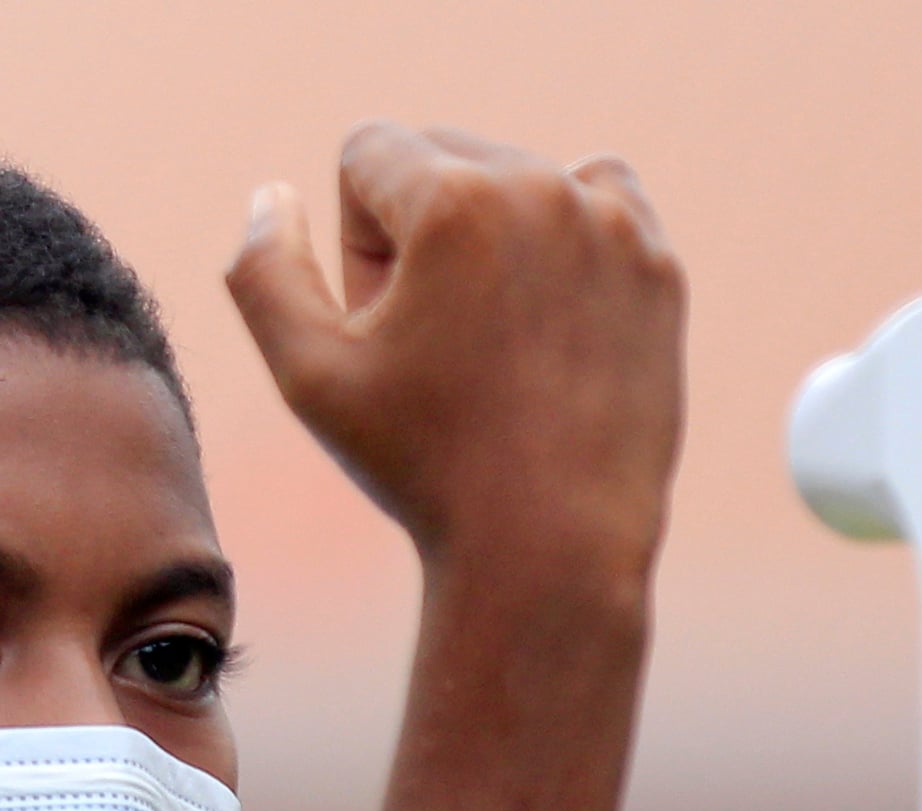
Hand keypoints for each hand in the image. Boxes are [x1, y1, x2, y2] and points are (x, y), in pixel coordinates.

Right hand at [228, 124, 685, 579]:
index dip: (356, 243)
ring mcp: (613, 225)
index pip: (367, 152)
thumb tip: (274, 196)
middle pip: (443, 157)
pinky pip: (596, 206)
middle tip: (436, 347)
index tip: (385, 324)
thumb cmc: (424, 468)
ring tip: (494, 345)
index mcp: (453, 200)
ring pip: (519, 180)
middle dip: (419, 234)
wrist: (553, 549)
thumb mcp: (308, 376)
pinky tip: (550, 327)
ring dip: (491, 236)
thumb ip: (263, 271)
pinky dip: (565, 246)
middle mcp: (541, 187)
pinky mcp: (658, 266)